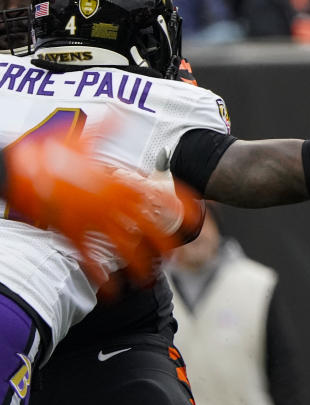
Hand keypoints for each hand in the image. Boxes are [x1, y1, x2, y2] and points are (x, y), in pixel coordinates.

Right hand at [2, 134, 197, 283]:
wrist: (17, 170)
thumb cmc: (49, 153)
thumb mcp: (80, 138)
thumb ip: (106, 131)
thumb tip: (120, 113)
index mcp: (116, 182)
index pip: (157, 195)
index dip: (179, 206)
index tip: (197, 216)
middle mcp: (109, 203)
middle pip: (147, 227)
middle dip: (164, 242)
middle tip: (176, 255)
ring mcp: (90, 220)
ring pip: (122, 247)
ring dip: (138, 265)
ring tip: (148, 279)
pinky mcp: (69, 232)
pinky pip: (88, 257)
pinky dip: (99, 274)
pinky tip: (109, 290)